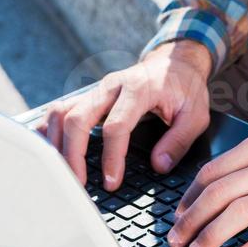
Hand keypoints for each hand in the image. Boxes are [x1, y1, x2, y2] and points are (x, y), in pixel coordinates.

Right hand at [34, 40, 213, 189]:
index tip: (112, 182)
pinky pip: (60, 110)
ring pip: (62, 112)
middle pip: (78, 118)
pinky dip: (51, 131)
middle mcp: (112, 86)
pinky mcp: (89, 95)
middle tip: (79, 185)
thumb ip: (179, 140)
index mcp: (139, 89)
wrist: (176, 61)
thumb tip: (158, 166)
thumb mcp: (196, 113)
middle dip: (73, 155)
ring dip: (56, 144)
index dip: (112, 157)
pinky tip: (53, 153)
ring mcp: (97, 89)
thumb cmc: (185, 87)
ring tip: (62, 174)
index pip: (116, 125)